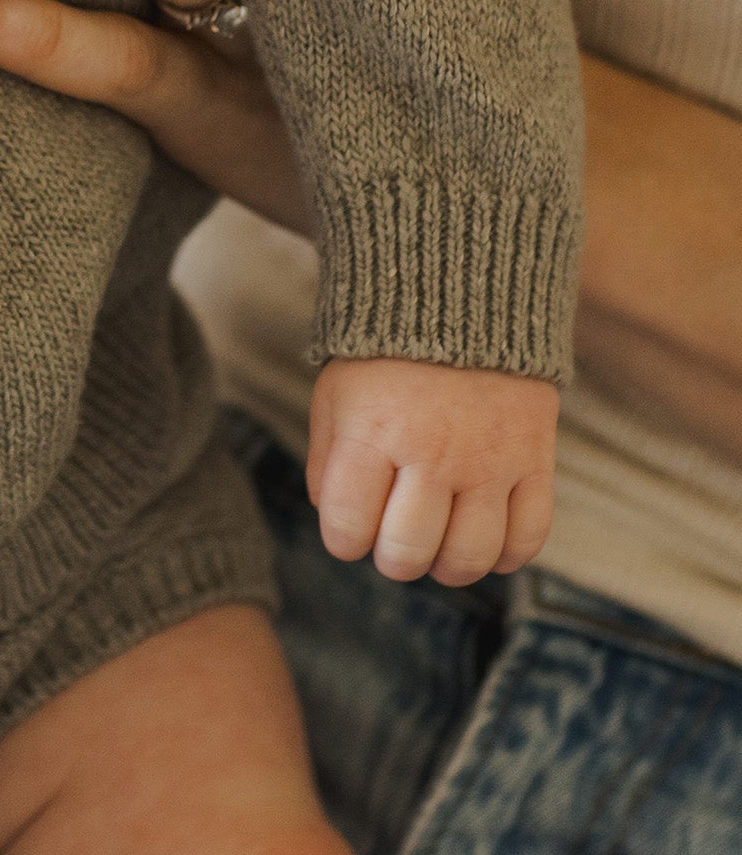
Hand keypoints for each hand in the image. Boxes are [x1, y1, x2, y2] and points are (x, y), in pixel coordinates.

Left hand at [305, 357, 556, 584]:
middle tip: (394, 540)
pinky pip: (528, 539)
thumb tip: (337, 522)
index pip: (349, 528)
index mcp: (372, 429)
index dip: (344, 539)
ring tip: (438, 544)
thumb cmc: (386, 354)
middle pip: (408, 552)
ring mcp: (489, 458)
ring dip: (447, 566)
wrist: (461, 294)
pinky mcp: (534, 458)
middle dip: (393, 558)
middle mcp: (432, 451)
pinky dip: (506, 556)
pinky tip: (485, 537)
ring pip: (470, 558)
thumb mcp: (336, 394)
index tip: (350, 527)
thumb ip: (327, 461)